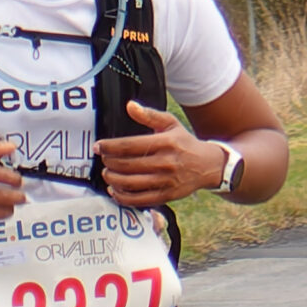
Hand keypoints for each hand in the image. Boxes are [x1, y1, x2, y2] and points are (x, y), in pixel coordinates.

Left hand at [96, 101, 222, 204]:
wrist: (208, 166)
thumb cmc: (184, 143)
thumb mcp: (170, 124)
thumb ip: (149, 115)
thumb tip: (130, 106)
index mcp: (165, 143)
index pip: (129, 145)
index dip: (109, 146)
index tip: (98, 146)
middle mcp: (166, 163)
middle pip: (127, 165)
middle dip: (109, 163)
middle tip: (103, 159)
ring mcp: (166, 181)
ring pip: (130, 184)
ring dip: (112, 179)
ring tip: (107, 173)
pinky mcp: (166, 196)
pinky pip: (139, 200)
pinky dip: (122, 197)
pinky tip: (114, 190)